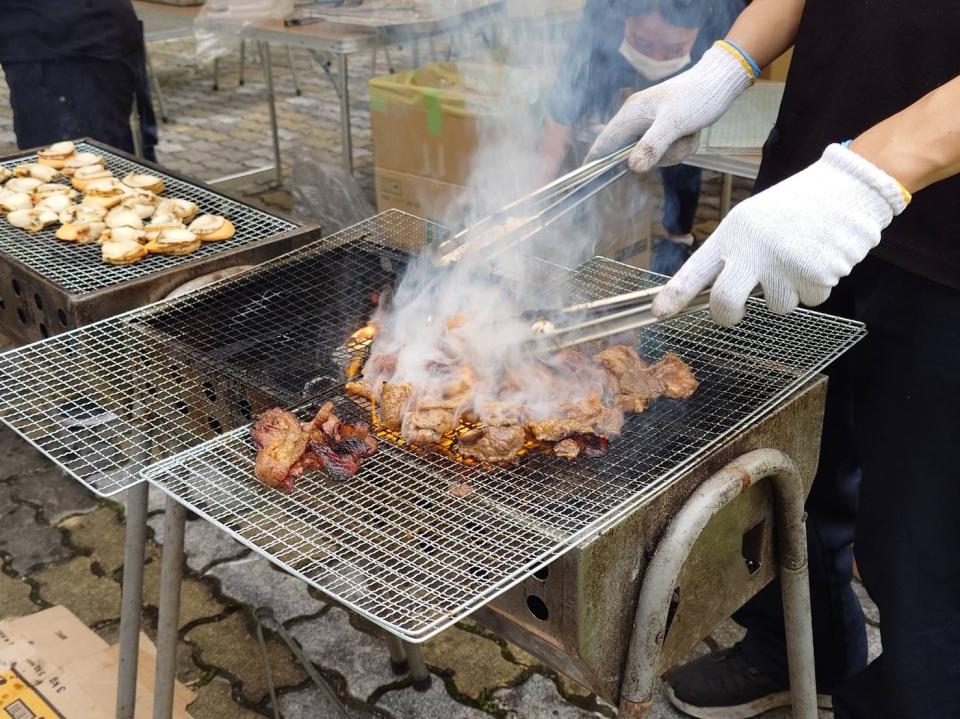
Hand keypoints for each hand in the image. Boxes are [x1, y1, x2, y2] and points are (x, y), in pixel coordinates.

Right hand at [587, 44, 754, 171]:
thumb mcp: (674, 123)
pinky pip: (667, 151)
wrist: (720, 81)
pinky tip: (691, 133)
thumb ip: (652, 145)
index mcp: (631, 113)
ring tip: (688, 133)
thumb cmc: (697, 96)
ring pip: (654, 155)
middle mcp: (637, 119)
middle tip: (677, 141)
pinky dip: (681, 147)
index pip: (604, 142)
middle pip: (633, 155)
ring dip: (674, 152)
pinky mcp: (663, 130)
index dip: (595, 161)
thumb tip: (632, 168)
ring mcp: (650, 125)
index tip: (588, 178)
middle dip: (659, 157)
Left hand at [653, 144, 909, 325]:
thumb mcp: (753, 219)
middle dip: (727, 315)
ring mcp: (784, 265)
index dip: (676, 294)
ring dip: (787, 291)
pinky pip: (810, 300)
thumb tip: (718, 295)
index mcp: (734, 233)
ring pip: (776, 306)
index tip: (660, 312)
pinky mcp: (816, 276)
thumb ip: (735, 253)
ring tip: (799, 256)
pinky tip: (822, 257)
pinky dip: (816, 286)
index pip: (695, 269)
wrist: (850, 187)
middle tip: (732, 312)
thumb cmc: (797, 206)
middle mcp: (754, 250)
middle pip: (725, 304)